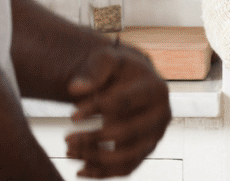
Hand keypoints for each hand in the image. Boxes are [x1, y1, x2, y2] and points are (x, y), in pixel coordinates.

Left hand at [63, 44, 171, 177]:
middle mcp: (162, 116)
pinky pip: (126, 168)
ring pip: (128, 156)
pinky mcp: (146, 151)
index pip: (124, 103)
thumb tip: (75, 88)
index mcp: (156, 89)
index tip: (72, 116)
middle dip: (94, 139)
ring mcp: (155, 136)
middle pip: (128, 133)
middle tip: (67, 139)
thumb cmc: (118, 70)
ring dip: (96, 159)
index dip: (96, 110)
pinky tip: (80, 169)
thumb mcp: (108, 60)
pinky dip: (103, 172)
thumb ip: (93, 71)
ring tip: (70, 152)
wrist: (131, 81)